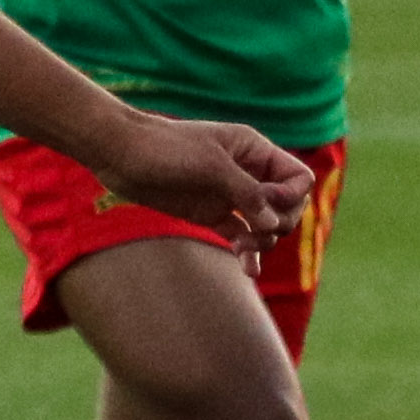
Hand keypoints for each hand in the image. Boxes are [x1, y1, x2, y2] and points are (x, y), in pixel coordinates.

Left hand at [106, 115, 311, 250]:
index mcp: (254, 150)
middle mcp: (248, 173)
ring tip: (244, 248)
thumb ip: (246, 193)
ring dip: (263, 241)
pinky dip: (248, 254)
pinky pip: (242, 237)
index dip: (291, 197)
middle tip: (256, 230)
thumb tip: (274, 224)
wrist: (121, 155)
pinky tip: (249, 271)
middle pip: (288, 206)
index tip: (266, 203)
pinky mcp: (212, 214)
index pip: (298, 178)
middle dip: (279, 222)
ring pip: (267, 225)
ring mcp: (230, 196)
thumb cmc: (165, 149)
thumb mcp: (210, 165)